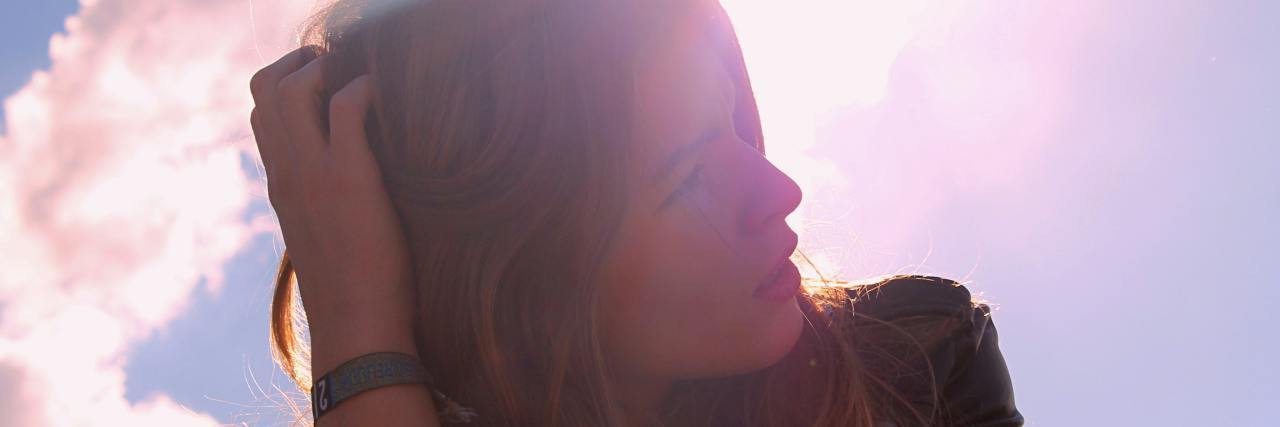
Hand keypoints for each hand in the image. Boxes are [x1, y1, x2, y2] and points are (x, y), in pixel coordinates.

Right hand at [249, 47, 417, 370]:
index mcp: (280, 185)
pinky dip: (363, 88)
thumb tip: (344, 193)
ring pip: (293, 89)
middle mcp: (287, 173)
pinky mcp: (349, 177)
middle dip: (297, 63)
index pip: (262, 116)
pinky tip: (382, 95)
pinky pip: (346, 106)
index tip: (319, 82)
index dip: (285, 86)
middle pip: (265, 90)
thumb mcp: (323, 239)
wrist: (356, 326)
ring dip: (323, 68)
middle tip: (334, 66)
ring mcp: (313, 173)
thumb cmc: (351, 290)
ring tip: (353, 74)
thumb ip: (322, 205)